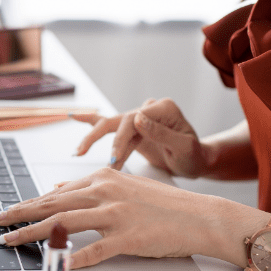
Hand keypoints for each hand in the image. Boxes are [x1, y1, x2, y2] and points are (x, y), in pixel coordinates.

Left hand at [0, 168, 223, 268]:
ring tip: (10, 240)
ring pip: (62, 223)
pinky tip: (54, 264)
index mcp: (103, 178)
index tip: (9, 211)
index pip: (56, 192)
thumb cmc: (163, 205)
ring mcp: (116, 215)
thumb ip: (92, 187)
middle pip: (51, 203)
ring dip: (31, 233)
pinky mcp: (128, 237)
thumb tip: (60, 188)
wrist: (199, 215)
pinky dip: (72, 258)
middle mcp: (105, 192)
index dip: (29, 203)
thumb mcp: (124, 186)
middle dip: (19, 213)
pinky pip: (94, 250)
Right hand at [72, 98, 205, 176]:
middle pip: (118, 120)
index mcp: (163, 108)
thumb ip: (162, 133)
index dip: (121, 139)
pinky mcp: (133, 129)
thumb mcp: (184, 147)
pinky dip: (92, 123)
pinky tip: (74, 118)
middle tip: (84, 154)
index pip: (134, 119)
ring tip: (78, 152)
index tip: (113, 159)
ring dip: (93, 139)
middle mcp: (149, 109)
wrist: (196, 161)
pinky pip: (111, 126)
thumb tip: (138, 118)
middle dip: (99, 138)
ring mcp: (139, 118)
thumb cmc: (194, 156)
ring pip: (111, 125)